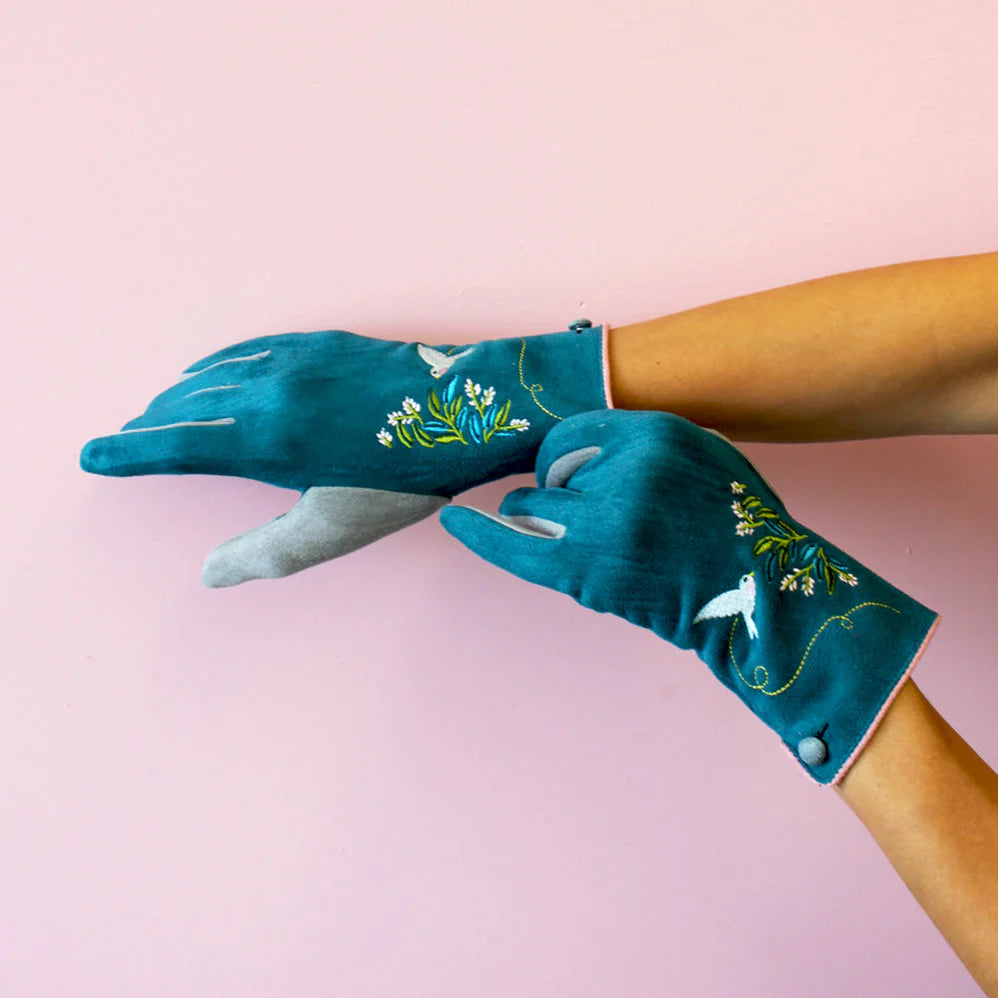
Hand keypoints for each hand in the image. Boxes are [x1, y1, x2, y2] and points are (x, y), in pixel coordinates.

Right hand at [80, 322, 608, 585]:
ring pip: (214, 372)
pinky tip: (214, 366)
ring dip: (180, 393)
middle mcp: (268, 389)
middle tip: (127, 440)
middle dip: (151, 425)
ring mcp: (294, 359)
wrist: (470, 409)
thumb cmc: (407, 475)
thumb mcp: (337, 527)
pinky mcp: (321, 341)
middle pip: (186, 404)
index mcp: (264, 439)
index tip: (92, 455)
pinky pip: (250, 348)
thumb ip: (267, 552)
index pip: (175, 446)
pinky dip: (218, 362)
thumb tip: (210, 574)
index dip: (129, 453)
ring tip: (159, 408)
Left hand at [440, 410, 938, 783]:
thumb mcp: (700, 456)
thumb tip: (571, 442)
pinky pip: (513, 543)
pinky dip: (479, 533)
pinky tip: (451, 520)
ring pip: (530, 505)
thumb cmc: (730, 528)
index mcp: (657, 432)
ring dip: (543, 520)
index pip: (576, 429)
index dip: (569, 456)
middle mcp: (628, 468)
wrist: (756, 597)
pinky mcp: (588, 569)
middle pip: (550, 465)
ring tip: (590, 541)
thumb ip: (640, 442)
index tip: (568, 474)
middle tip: (598, 518)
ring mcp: (606, 520)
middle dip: (559, 488)